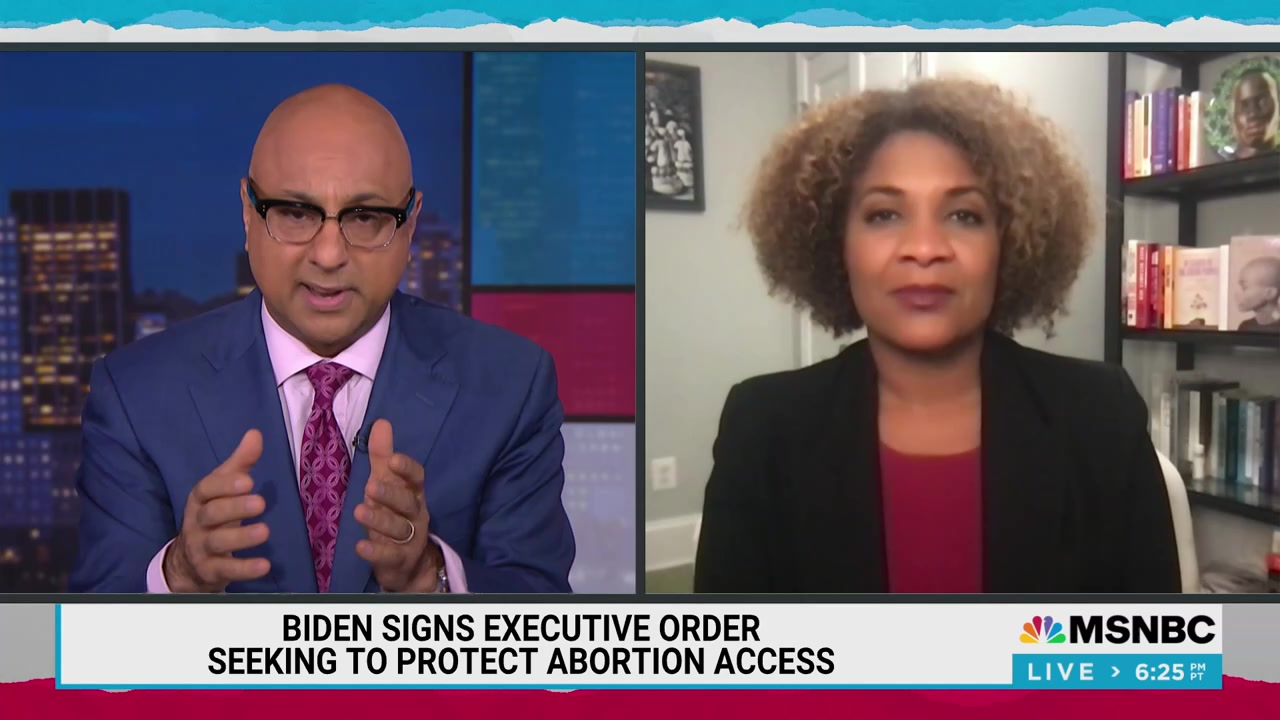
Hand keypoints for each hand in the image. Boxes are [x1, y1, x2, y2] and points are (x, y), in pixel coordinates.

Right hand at [164, 429, 270, 592]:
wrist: (188, 561)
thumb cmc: (213, 516)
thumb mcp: (223, 489)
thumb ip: (240, 464)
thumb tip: (255, 433)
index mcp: (200, 499)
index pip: (207, 488)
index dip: (225, 484)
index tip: (248, 480)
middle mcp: (197, 522)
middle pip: (212, 514)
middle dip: (234, 507)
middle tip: (260, 503)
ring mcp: (201, 548)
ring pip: (217, 542)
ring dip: (241, 537)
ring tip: (265, 531)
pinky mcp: (210, 571)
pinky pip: (225, 570)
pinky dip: (244, 569)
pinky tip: (265, 565)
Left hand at [355, 419, 441, 592]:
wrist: (409, 563)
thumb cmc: (395, 514)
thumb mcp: (389, 485)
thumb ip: (383, 456)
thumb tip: (381, 422)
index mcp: (414, 493)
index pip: (416, 478)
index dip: (407, 469)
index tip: (393, 460)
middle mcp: (416, 515)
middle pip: (407, 503)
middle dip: (391, 494)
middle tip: (370, 487)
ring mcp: (410, 539)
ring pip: (397, 528)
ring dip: (379, 520)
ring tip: (359, 512)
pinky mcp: (399, 560)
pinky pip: (388, 555)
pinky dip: (375, 552)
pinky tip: (359, 547)